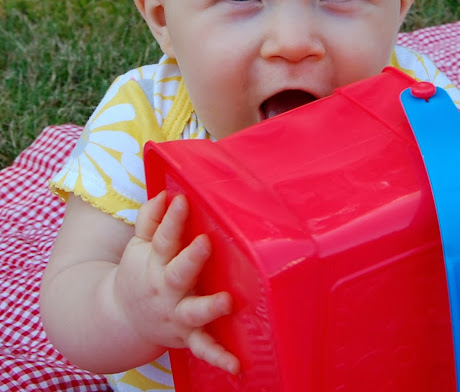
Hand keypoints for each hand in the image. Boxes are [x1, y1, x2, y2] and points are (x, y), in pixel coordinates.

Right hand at [115, 191, 239, 373]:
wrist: (121, 320)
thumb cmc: (139, 273)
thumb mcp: (137, 246)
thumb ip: (150, 220)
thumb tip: (164, 194)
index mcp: (154, 263)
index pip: (163, 238)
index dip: (172, 220)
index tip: (182, 200)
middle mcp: (165, 290)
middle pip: (178, 273)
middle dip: (191, 259)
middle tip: (205, 243)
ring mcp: (176, 315)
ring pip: (193, 312)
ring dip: (209, 308)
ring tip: (226, 302)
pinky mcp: (186, 337)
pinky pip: (203, 349)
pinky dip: (219, 358)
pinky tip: (237, 366)